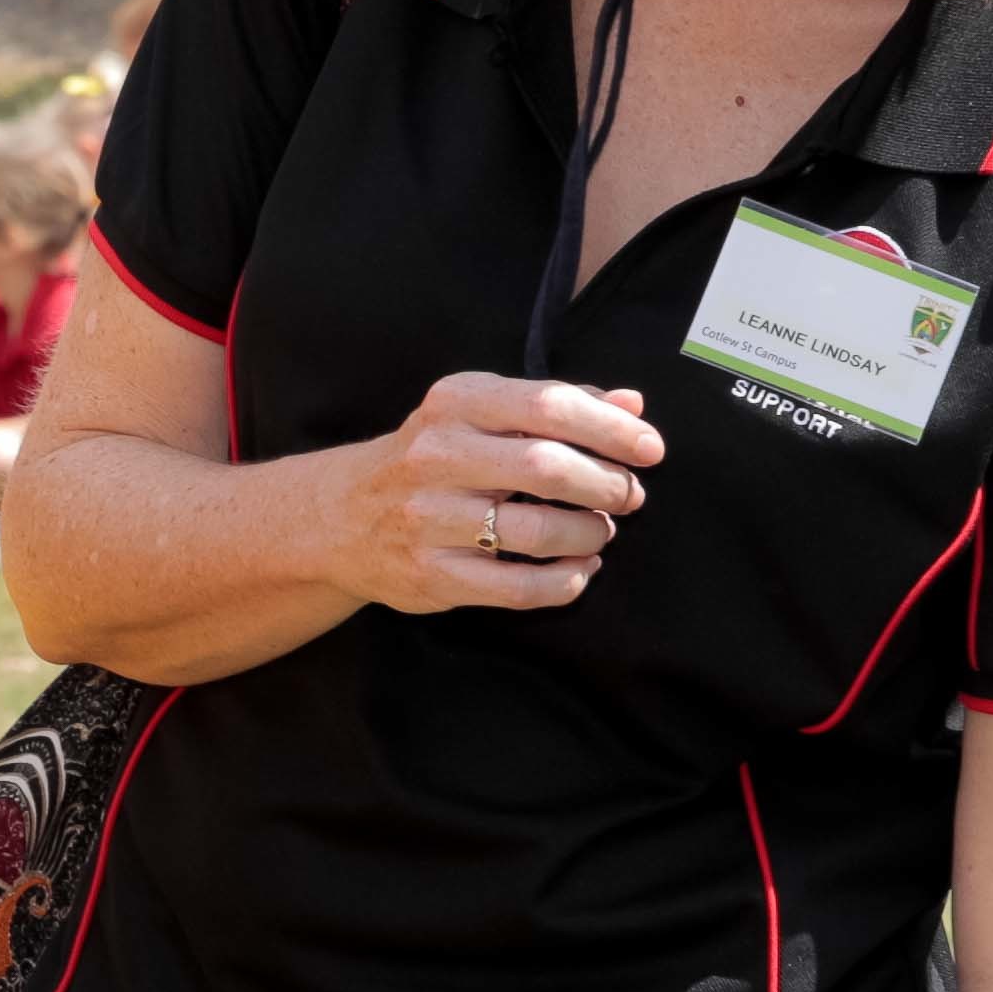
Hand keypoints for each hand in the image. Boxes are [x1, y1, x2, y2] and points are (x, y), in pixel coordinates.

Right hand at [346, 373, 661, 614]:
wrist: (342, 517)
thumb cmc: (433, 458)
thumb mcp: (481, 414)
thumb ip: (556, 405)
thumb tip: (633, 405)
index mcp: (455, 403)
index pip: (549, 405)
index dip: (612, 430)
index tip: (650, 450)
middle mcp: (435, 455)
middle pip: (547, 467)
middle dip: (607, 485)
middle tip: (629, 496)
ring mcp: (429, 518)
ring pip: (537, 533)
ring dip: (589, 534)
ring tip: (600, 531)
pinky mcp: (431, 574)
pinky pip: (518, 588)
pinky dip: (565, 582)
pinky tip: (579, 569)